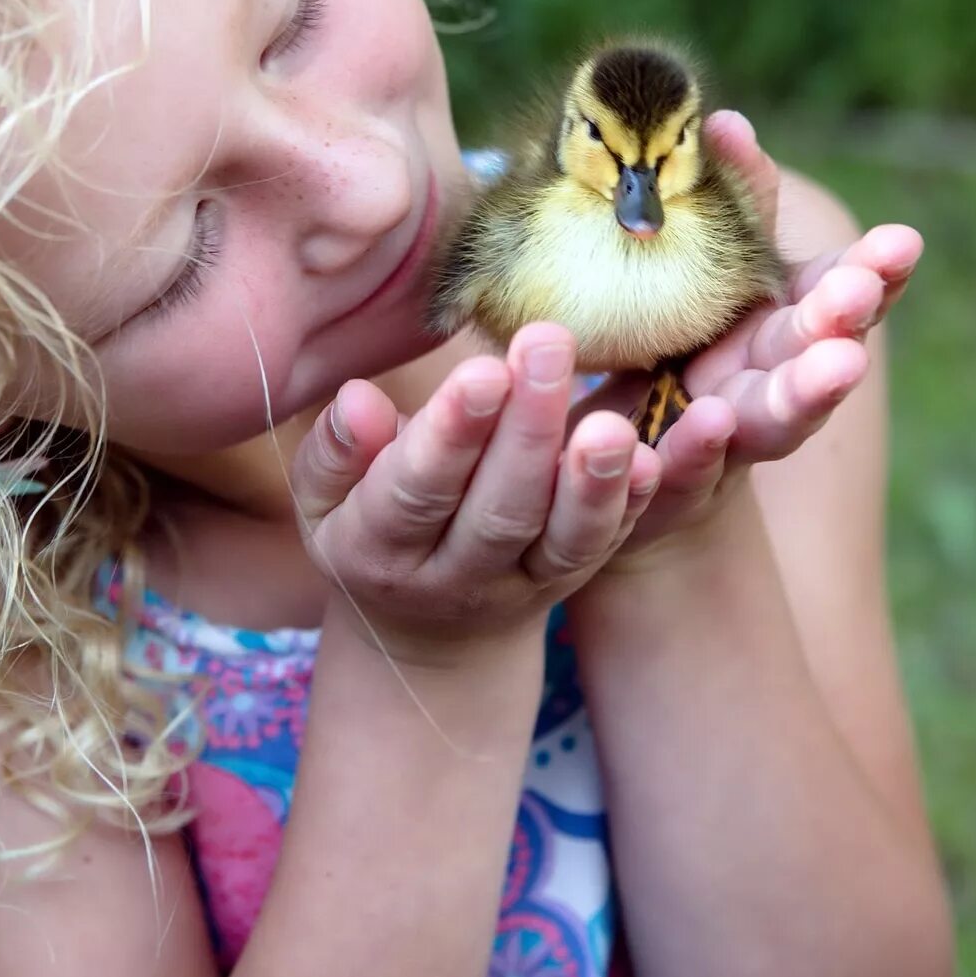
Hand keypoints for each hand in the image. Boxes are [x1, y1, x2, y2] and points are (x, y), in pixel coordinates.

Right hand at [290, 323, 663, 662]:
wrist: (425, 632)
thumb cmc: (370, 528)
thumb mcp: (325, 499)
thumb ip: (337, 452)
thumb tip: (357, 400)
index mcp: (378, 546)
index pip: (417, 489)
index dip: (451, 433)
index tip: (484, 369)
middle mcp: (452, 576)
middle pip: (497, 508)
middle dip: (528, 429)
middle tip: (550, 344)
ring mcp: (517, 583)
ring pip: (561, 539)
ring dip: (591, 481)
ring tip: (612, 423)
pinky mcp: (567, 580)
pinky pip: (601, 547)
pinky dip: (628, 507)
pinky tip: (650, 460)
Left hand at [583, 111, 920, 558]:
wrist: (613, 455)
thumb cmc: (669, 338)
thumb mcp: (700, 266)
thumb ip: (727, 203)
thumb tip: (725, 122)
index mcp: (782, 326)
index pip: (841, 295)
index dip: (873, 274)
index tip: (902, 242)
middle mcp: (770, 385)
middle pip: (817, 356)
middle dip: (842, 324)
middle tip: (861, 294)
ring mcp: (729, 441)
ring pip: (774, 420)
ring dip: (807, 392)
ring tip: (835, 365)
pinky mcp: (673, 485)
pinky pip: (686, 471)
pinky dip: (701, 451)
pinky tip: (711, 423)